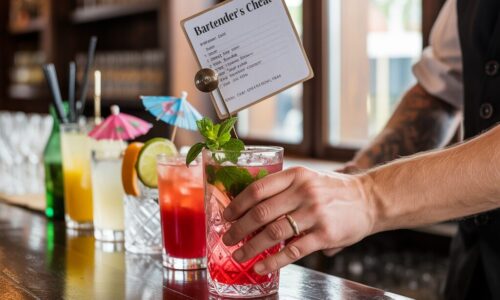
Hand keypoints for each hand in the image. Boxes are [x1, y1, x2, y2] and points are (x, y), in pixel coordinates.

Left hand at [222, 167, 375, 274]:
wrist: (370, 199)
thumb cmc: (334, 191)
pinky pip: (292, 251)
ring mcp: (314, 213)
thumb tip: (251, 209)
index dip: (237, 204)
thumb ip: (284, 190)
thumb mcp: (308, 179)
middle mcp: (303, 192)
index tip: (226, 216)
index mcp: (296, 175)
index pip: (258, 189)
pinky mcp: (325, 235)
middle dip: (239, 229)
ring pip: (273, 233)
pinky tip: (261, 267)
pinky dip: (273, 262)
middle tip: (228, 239)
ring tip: (239, 256)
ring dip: (251, 247)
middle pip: (261, 213)